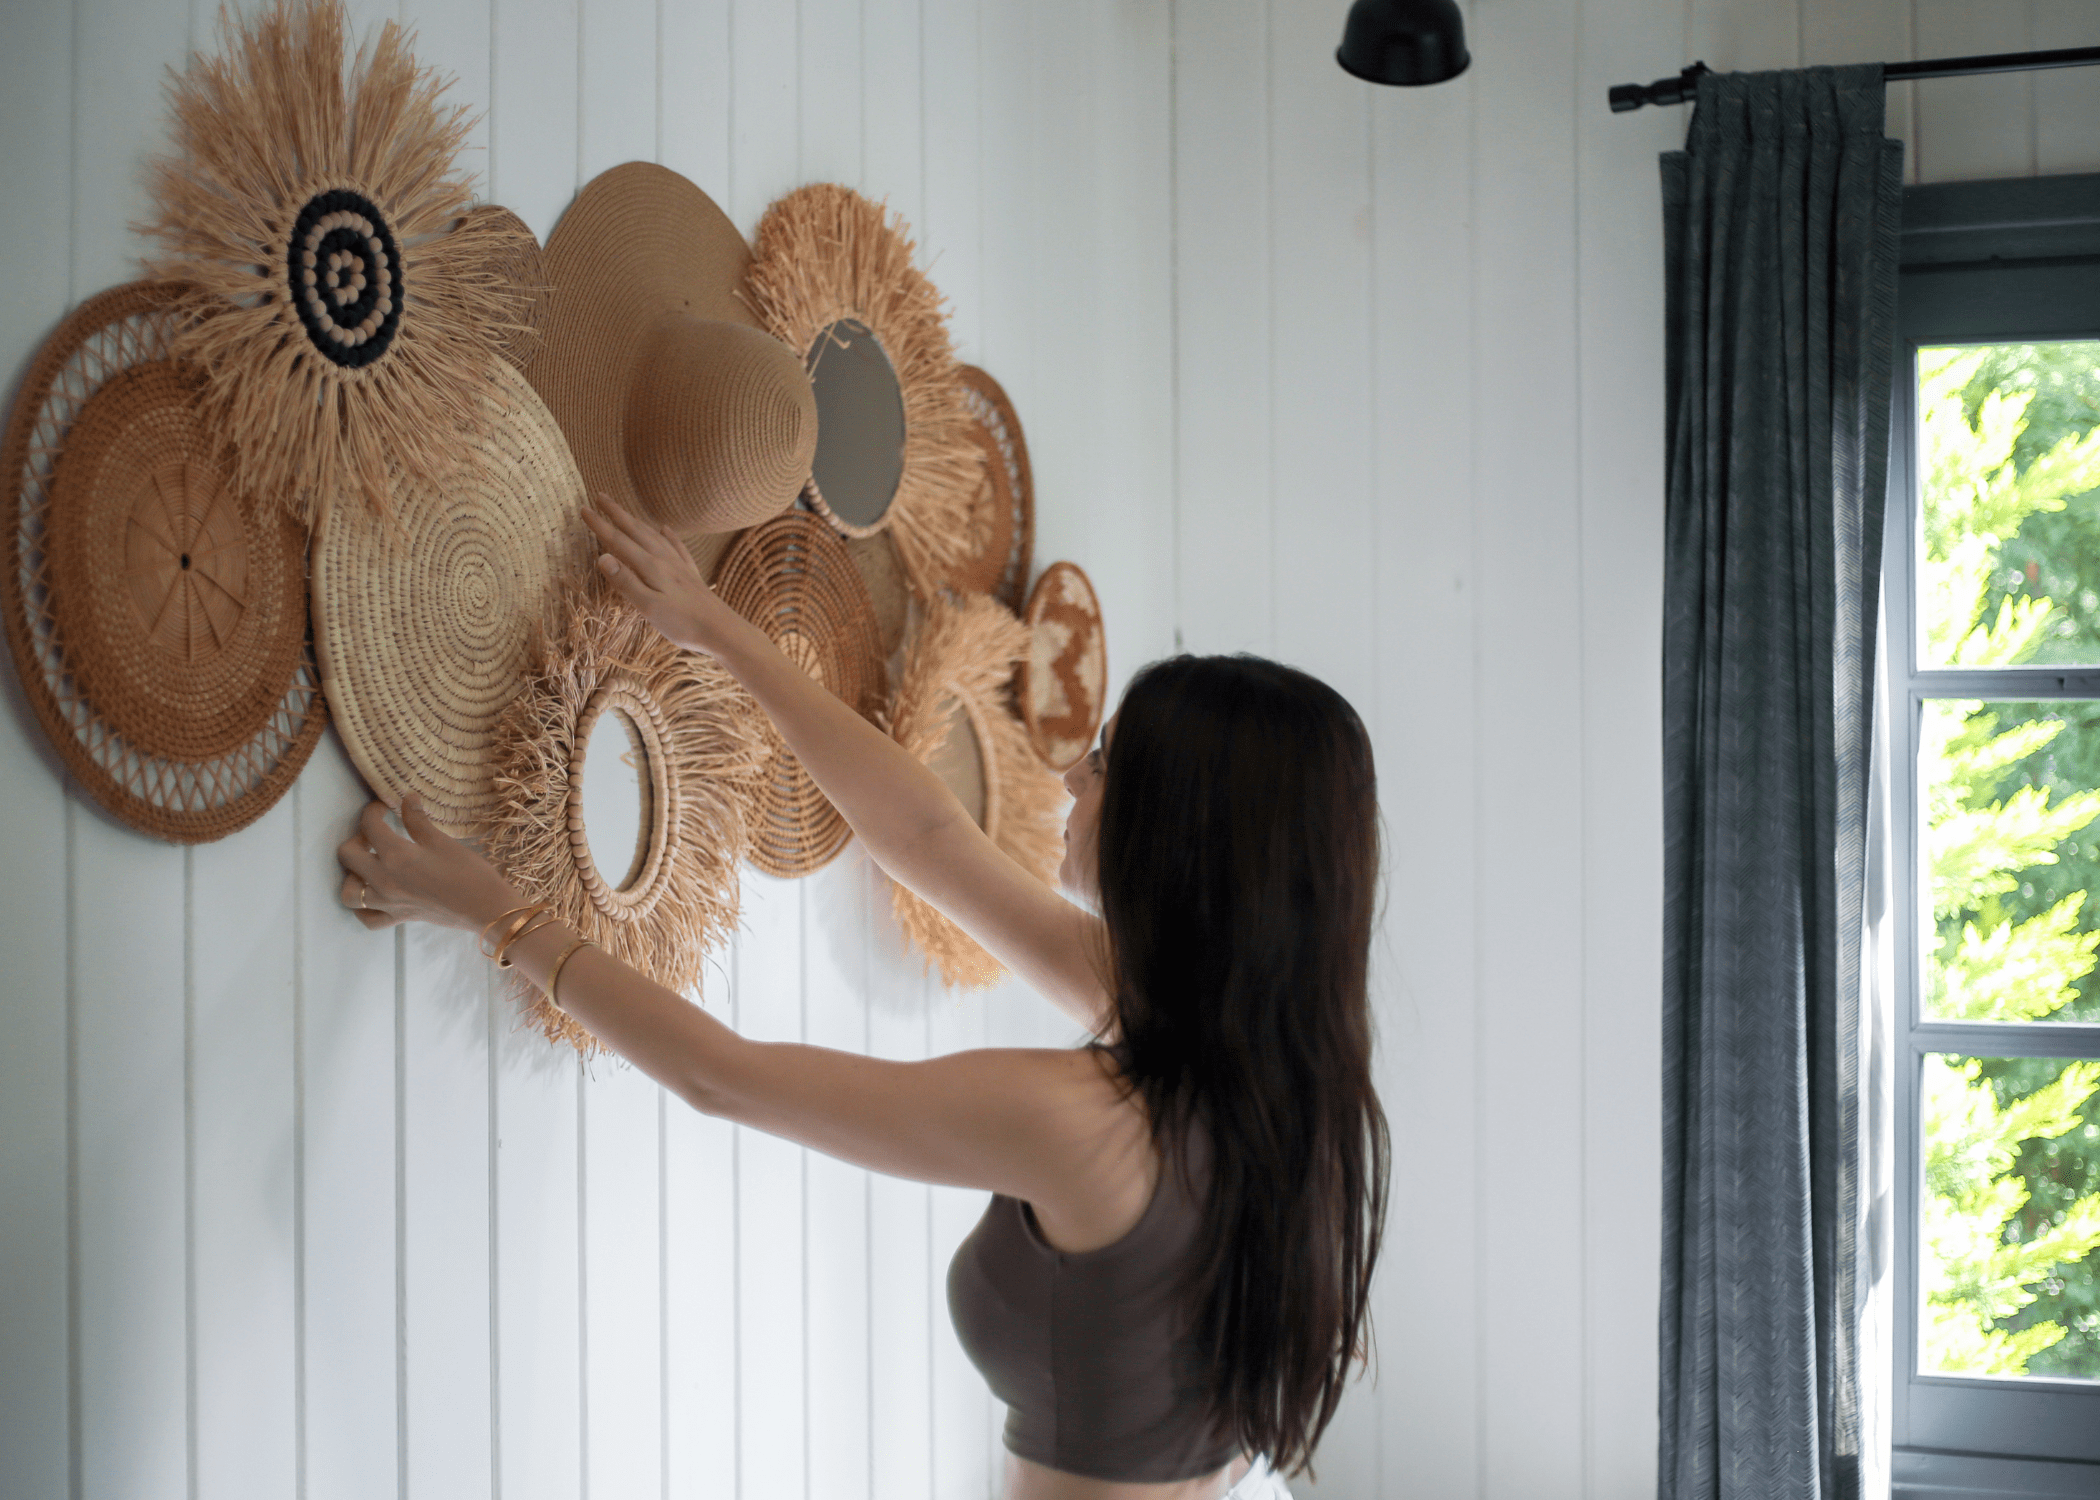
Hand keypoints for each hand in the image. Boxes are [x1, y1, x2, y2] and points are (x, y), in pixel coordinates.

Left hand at [336, 794, 520, 932]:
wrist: (485, 907)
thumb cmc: (469, 872)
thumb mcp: (443, 841)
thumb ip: (418, 820)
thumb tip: (407, 797)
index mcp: (396, 855)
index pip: (370, 826)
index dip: (372, 811)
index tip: (383, 807)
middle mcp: (384, 879)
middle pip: (348, 855)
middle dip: (357, 838)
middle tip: (375, 834)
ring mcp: (388, 902)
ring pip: (349, 892)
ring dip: (352, 875)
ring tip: (369, 865)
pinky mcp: (398, 918)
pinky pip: (367, 918)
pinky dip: (364, 907)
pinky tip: (373, 895)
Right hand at [582, 496, 743, 655]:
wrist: (722, 630)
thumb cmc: (683, 624)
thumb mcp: (648, 607)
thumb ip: (626, 582)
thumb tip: (602, 557)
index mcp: (650, 567)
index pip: (619, 541)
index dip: (600, 525)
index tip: (584, 509)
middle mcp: (664, 560)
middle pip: (636, 531)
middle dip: (617, 513)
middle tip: (600, 496)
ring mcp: (679, 565)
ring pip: (654, 535)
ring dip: (637, 521)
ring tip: (626, 512)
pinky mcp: (691, 573)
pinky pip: (676, 546)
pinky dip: (668, 535)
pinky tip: (666, 529)